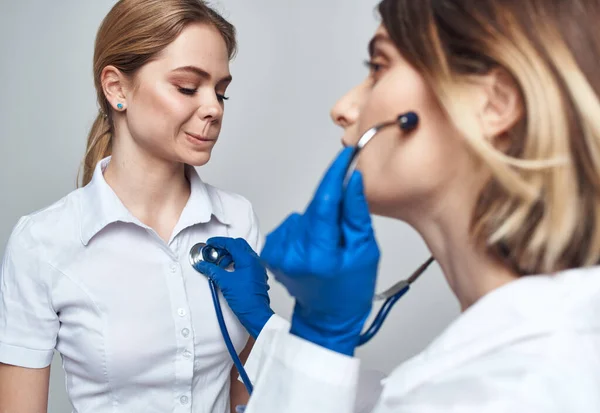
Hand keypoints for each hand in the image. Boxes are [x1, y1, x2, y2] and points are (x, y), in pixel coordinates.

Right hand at [194, 237, 273, 338]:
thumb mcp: (224, 282)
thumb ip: (212, 270)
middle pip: (238, 246)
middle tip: (214, 253)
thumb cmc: (245, 299)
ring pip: (243, 254)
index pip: (232, 243)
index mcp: (248, 259)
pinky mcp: (257, 275)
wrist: (256, 314)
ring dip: (230, 256)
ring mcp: (258, 268)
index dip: (219, 242)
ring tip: (220, 265)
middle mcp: (255, 261)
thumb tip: (202, 264)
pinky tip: (228, 271)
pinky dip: (236, 263)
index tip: (210, 243)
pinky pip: (246, 263)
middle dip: (225, 248)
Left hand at [261, 147, 379, 355]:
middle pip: (314, 207)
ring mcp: (278, 254)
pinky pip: (293, 225)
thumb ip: (356, 214)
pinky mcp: (271, 252)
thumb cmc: (350, 291)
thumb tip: (351, 180)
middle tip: (346, 223)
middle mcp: (292, 253)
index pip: (324, 202)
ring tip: (330, 244)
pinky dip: (306, 229)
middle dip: (333, 205)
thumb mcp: (365, 251)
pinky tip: (315, 248)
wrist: (327, 318)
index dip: (335, 176)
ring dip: (319, 220)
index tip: (345, 157)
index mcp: (319, 255)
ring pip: (304, 215)